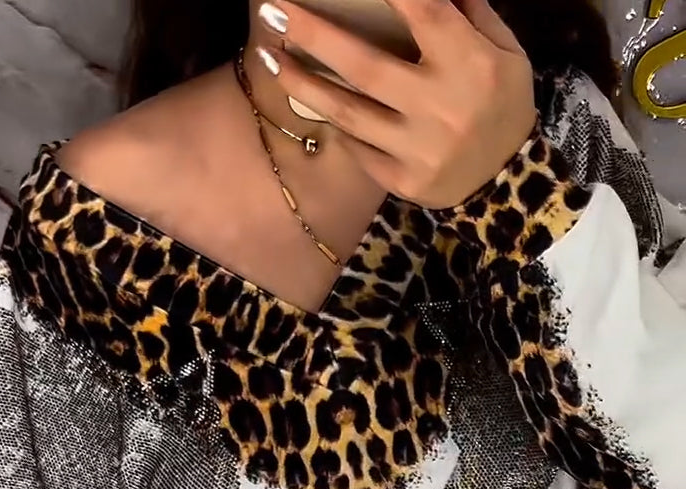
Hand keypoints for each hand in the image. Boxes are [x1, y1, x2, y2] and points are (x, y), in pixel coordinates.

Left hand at [257, 0, 535, 206]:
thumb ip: (467, 12)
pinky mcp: (403, 180)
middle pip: (364, 66)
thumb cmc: (501, 102)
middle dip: (314, 36)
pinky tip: (313, 100)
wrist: (508, 183)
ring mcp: (418, 149)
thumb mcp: (503, 51)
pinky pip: (358, 148)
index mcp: (470, 63)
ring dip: (303, 83)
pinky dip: (336, 124)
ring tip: (269, 57)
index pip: (423, 12)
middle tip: (272, 11)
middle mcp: (441, 106)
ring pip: (348, 113)